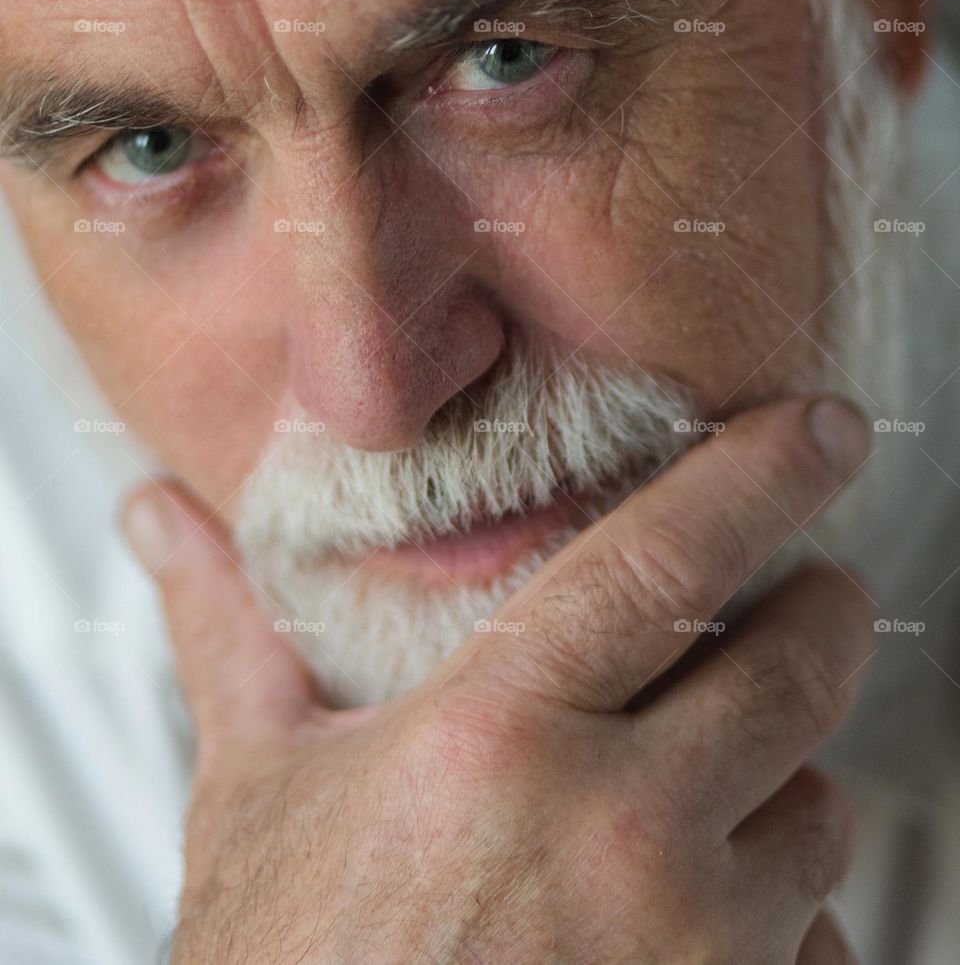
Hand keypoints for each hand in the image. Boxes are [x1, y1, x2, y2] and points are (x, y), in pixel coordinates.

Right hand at [122, 397, 870, 963]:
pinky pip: (815, 941)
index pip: (662, 562)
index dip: (757, 477)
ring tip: (709, 784)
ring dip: (780, 781)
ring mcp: (689, 948)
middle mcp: (613, 837)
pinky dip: (778, 911)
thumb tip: (162, 515)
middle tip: (804, 599)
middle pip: (790, 674)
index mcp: (493, 740)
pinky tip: (697, 915)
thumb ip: (228, 634)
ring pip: (813, 811)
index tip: (818, 431)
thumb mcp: (256, 790)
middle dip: (815, 618)